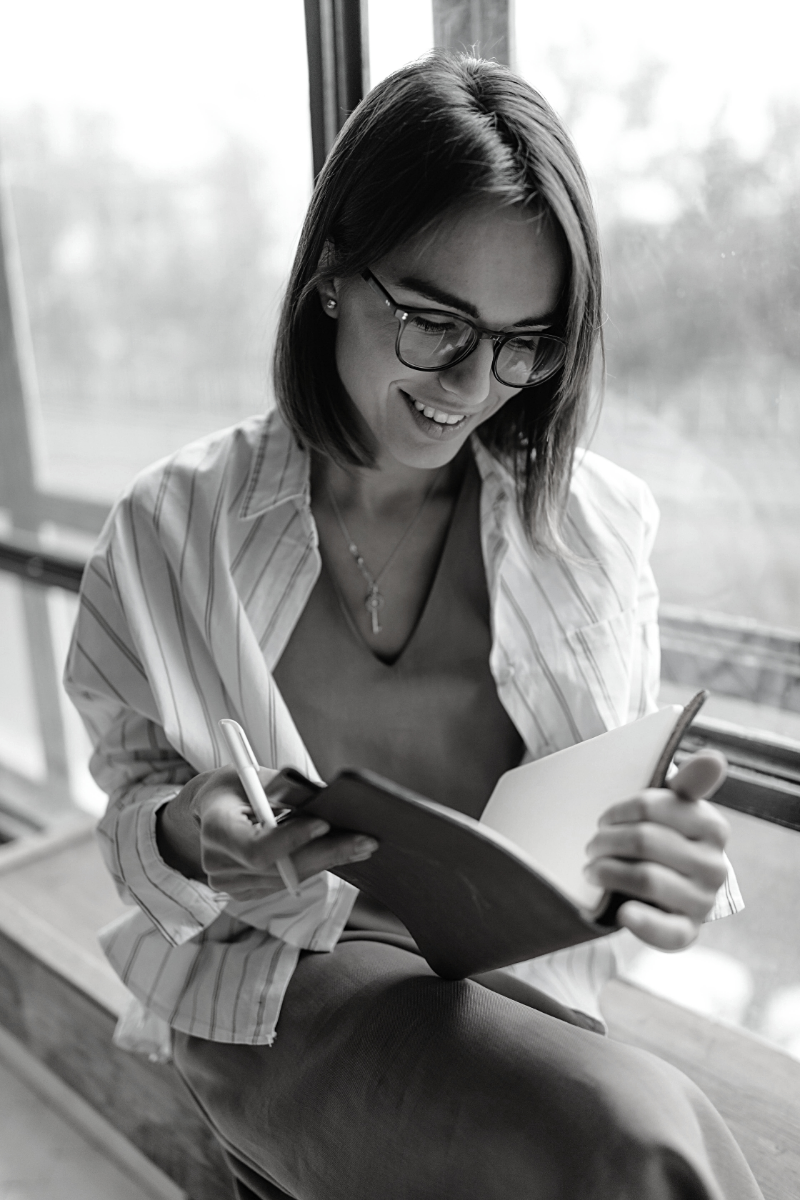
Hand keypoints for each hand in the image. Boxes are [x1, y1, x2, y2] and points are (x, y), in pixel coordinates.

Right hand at [157, 766, 377, 900]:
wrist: (213, 809)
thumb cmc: (236, 786)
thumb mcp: (256, 775)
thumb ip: (286, 789)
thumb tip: (329, 798)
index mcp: (216, 829)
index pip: (257, 848)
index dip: (292, 840)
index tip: (324, 823)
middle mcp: (219, 864)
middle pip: (280, 869)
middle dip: (325, 854)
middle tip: (364, 841)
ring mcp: (232, 884)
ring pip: (289, 878)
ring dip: (327, 861)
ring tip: (360, 844)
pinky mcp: (248, 891)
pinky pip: (287, 882)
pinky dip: (314, 866)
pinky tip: (339, 853)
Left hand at [584, 750, 729, 950]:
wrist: (669, 884)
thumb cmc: (664, 837)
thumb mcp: (674, 805)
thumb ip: (689, 781)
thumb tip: (714, 759)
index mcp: (712, 826)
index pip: (650, 807)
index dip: (618, 812)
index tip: (605, 819)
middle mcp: (715, 865)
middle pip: (643, 841)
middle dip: (606, 841)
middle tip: (591, 845)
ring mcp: (703, 900)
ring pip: (646, 878)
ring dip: (608, 871)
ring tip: (592, 869)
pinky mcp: (688, 931)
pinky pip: (668, 932)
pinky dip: (642, 922)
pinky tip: (623, 911)